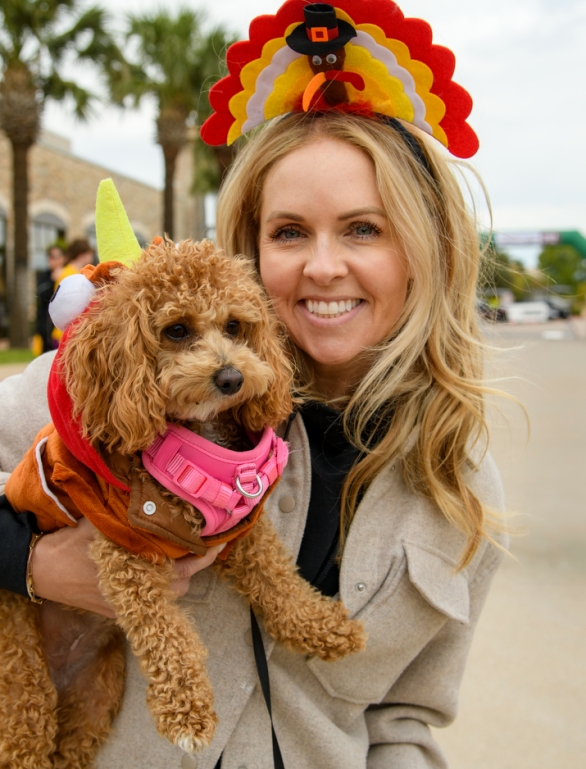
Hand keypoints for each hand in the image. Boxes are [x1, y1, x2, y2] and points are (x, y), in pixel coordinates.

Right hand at [32, 517, 222, 617]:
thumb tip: (154, 490)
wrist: (40, 571)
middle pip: (183, 583)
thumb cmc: (70, 546)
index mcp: (139, 574)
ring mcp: (130, 605)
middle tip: (205, 541)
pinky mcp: (120, 609)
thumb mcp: (102, 522)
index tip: (219, 540)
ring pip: (169, 593)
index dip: (204, 553)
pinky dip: (162, 583)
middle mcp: (139, 595)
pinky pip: (152, 599)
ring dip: (179, 573)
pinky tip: (161, 564)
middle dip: (195, 563)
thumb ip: (130, 512)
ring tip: (185, 550)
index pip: (185, 566)